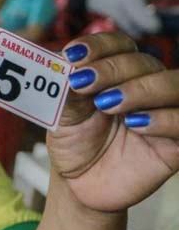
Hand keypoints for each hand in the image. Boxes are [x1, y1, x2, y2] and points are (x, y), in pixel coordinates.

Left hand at [47, 32, 178, 211]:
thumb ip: (67, 90)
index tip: (72, 55)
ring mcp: (164, 112)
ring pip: (173, 85)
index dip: (99, 45)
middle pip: (144, 62)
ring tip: (108, 103)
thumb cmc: (74, 142)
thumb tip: (68, 65)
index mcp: (118, 73)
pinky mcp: (175, 144)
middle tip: (83, 82)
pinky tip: (136, 123)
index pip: (120, 45)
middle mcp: (146, 86)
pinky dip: (163, 119)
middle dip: (112, 69)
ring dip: (140, 89)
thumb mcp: (63, 114)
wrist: (79, 184)